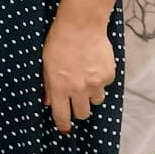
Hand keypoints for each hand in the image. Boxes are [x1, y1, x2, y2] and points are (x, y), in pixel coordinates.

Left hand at [42, 14, 115, 133]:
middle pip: (83, 114)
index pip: (62, 116)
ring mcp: (96, 83)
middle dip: (78, 109)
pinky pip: (105, 85)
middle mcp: (79, 89)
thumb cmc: (58, 42)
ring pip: (96, 101)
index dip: (63, 123)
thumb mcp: (46, 64)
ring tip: (85, 78)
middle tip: (76, 99)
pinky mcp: (108, 75)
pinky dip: (100, 80)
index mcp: (60, 87)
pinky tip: (93, 66)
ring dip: (90, 94)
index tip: (64, 127)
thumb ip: (48, 85)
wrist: (81, 26)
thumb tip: (48, 101)